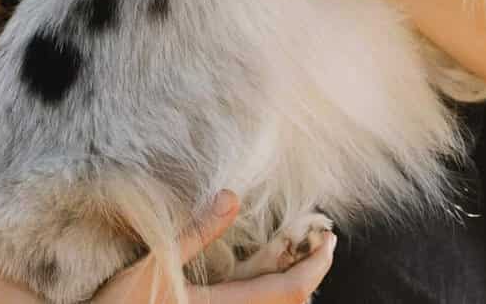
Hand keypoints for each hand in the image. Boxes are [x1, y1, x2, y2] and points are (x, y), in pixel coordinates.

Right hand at [92, 190, 335, 302]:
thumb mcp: (156, 262)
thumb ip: (197, 231)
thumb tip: (231, 194)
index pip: (288, 291)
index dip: (314, 266)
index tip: (329, 240)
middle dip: (309, 274)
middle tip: (320, 242)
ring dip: (290, 285)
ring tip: (296, 254)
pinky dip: (268, 292)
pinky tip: (262, 273)